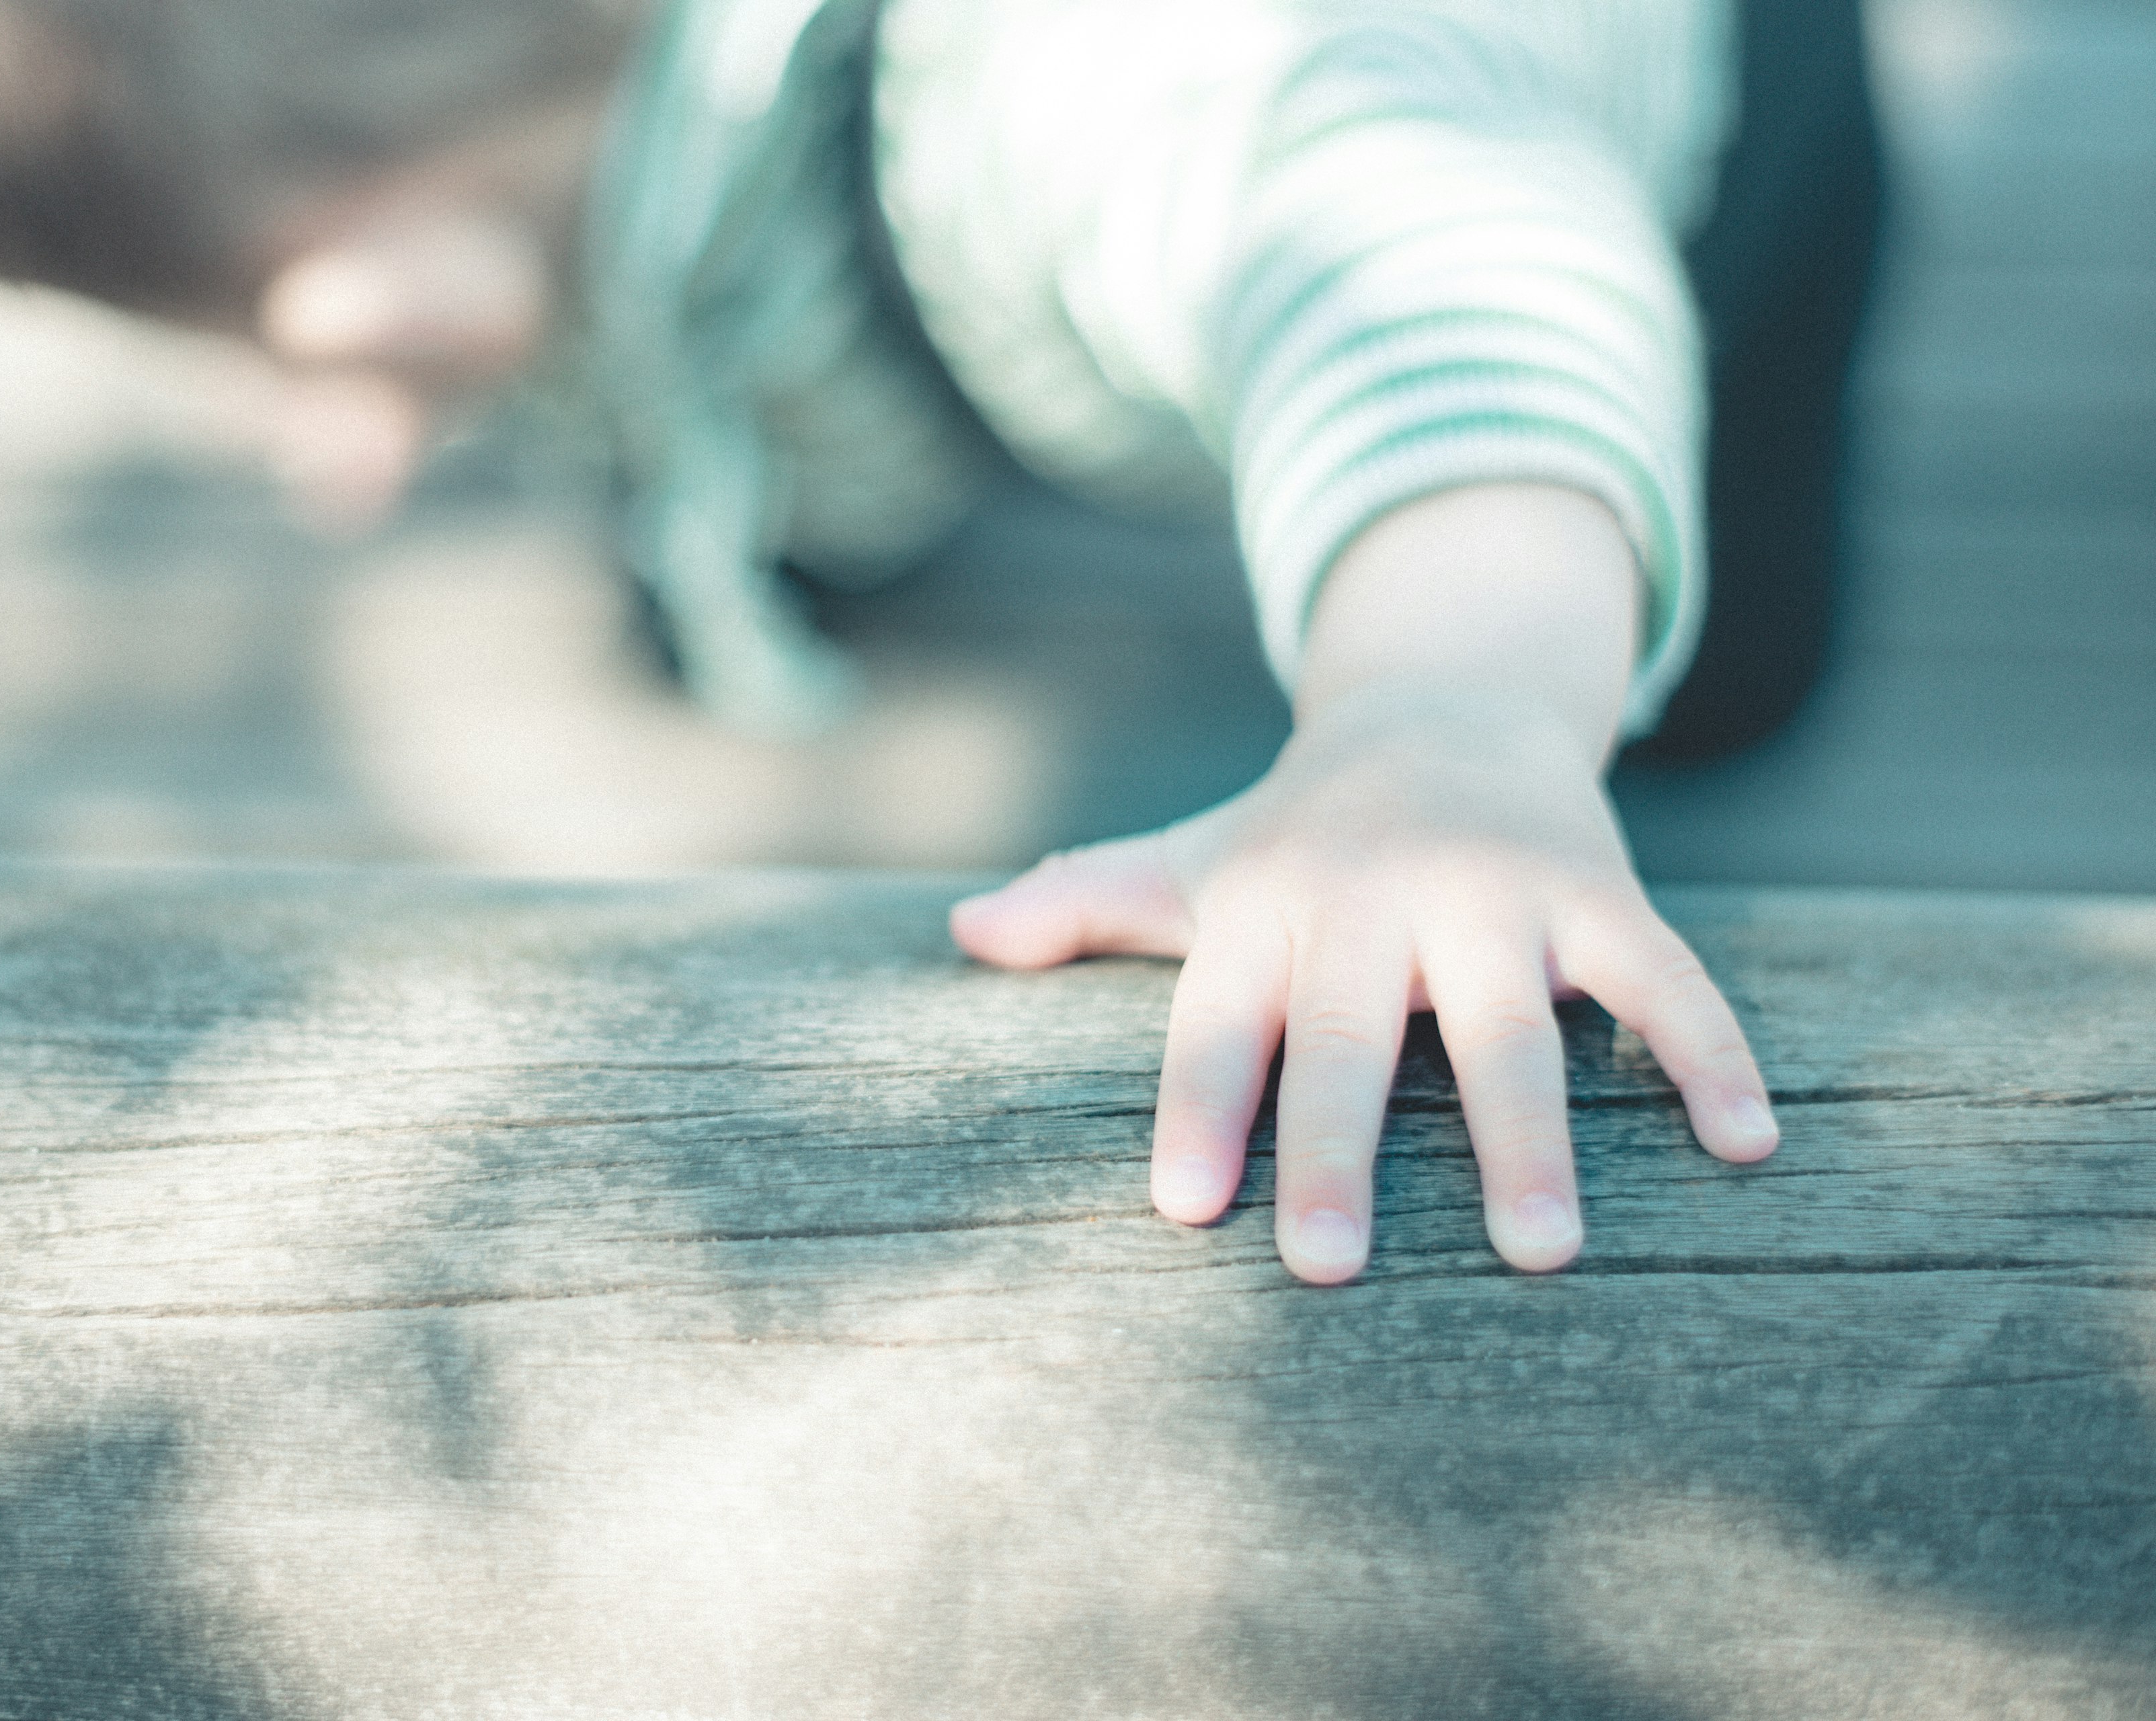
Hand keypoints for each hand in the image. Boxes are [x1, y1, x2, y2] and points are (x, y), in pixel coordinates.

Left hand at [949, 485, 1777, 1282]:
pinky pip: (1663, 981)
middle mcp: (1377, 896)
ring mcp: (1497, 893)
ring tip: (1541, 1253)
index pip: (1221, 1019)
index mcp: (1268, 904)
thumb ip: (1088, 903)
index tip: (1184, 1210)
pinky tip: (1747, 1143)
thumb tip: (964, 931)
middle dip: (1336, 1150)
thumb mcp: (1193, 859)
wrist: (1443, 703)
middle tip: (1326, 1268)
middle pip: (1353, 1040)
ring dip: (1528, 1138)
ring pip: (1514, 1029)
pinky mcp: (1600, 893)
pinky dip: (1708, 1054)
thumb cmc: (1296, 832)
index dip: (1200, 1108)